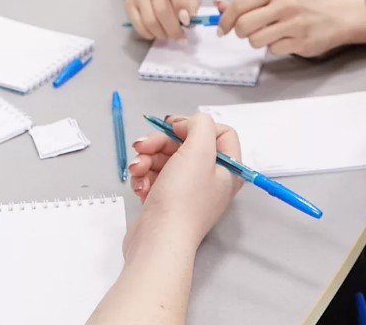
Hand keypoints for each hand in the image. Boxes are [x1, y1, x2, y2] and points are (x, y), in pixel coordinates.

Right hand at [124, 0, 201, 40]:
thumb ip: (192, 3)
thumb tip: (188, 21)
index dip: (182, 12)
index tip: (187, 23)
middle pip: (161, 10)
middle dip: (173, 29)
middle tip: (180, 37)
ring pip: (149, 20)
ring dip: (161, 33)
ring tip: (168, 35)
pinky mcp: (128, 3)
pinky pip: (138, 25)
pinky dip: (149, 34)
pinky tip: (156, 33)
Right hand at [126, 113, 243, 249]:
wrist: (158, 241)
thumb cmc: (183, 198)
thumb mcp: (199, 150)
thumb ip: (201, 125)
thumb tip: (188, 123)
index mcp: (228, 170)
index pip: (220, 133)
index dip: (195, 126)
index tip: (176, 129)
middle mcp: (210, 180)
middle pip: (186, 144)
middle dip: (160, 142)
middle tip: (143, 146)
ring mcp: (187, 192)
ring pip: (165, 159)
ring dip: (146, 159)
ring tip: (137, 170)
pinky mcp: (165, 201)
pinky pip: (154, 177)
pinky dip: (143, 177)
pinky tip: (139, 185)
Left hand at [216, 0, 347, 56]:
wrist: (334, 18)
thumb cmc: (300, 7)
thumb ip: (247, 2)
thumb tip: (218, 5)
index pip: (240, 5)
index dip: (225, 20)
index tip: (222, 29)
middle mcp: (285, 4)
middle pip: (244, 25)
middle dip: (240, 32)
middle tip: (249, 32)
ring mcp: (295, 23)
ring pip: (256, 40)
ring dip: (257, 41)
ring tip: (270, 34)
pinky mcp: (301, 42)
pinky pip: (272, 50)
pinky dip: (274, 48)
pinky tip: (285, 40)